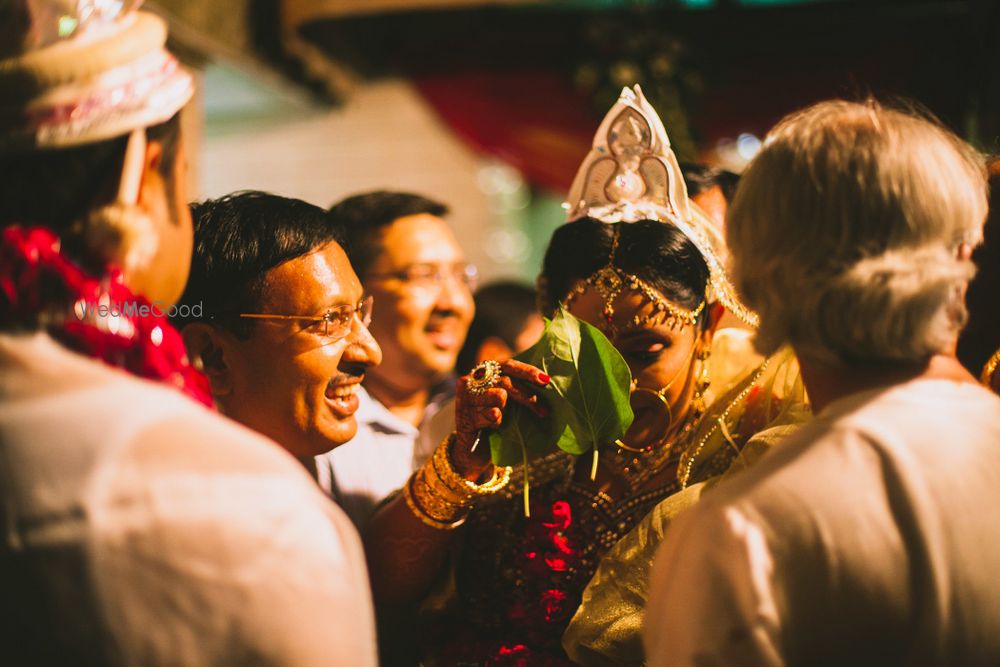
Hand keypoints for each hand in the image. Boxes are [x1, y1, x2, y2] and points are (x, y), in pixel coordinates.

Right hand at [452, 359, 550, 478]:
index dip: (527, 371)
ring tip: (499, 420)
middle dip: (528, 397)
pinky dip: (497, 423)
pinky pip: (492, 414)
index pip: (508, 365)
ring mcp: (465, 398)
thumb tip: (545, 381)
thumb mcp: (508, 402)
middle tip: (544, 411)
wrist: (474, 452)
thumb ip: (518, 389)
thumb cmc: (494, 422)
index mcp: (484, 372)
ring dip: (506, 412)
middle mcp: (471, 380)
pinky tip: (491, 427)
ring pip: (499, 397)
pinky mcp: (463, 416)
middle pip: (506, 381)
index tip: (545, 380)